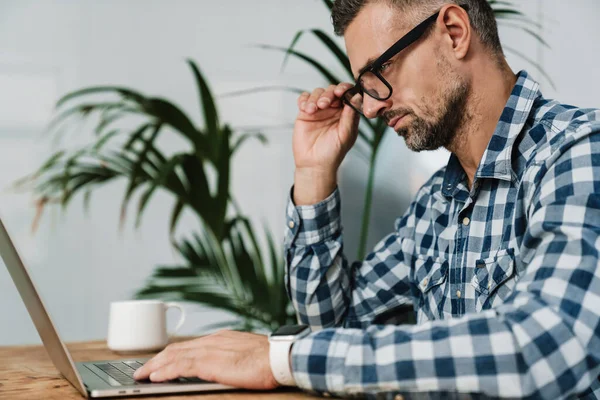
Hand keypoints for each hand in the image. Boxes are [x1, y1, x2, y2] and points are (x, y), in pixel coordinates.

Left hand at [133, 330, 278, 389]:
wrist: (279, 357)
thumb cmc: (269, 359)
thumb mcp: (246, 353)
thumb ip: (232, 357)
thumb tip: (225, 367)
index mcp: (221, 338)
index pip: (189, 345)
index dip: (171, 354)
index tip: (160, 362)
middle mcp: (212, 341)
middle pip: (177, 348)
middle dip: (157, 360)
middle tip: (143, 370)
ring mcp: (210, 350)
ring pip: (174, 356)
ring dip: (155, 366)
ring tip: (142, 375)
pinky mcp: (209, 363)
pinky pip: (179, 366)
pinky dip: (165, 371)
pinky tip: (155, 378)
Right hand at [293, 83, 359, 204]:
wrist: (314, 164)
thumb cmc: (333, 153)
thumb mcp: (346, 135)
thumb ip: (350, 117)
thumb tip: (355, 98)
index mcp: (346, 113)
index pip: (347, 94)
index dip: (345, 89)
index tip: (341, 92)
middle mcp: (333, 109)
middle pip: (331, 90)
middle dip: (328, 94)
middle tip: (324, 104)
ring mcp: (319, 110)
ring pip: (317, 93)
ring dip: (315, 98)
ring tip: (313, 110)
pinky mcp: (305, 113)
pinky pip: (304, 99)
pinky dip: (304, 100)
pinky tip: (306, 109)